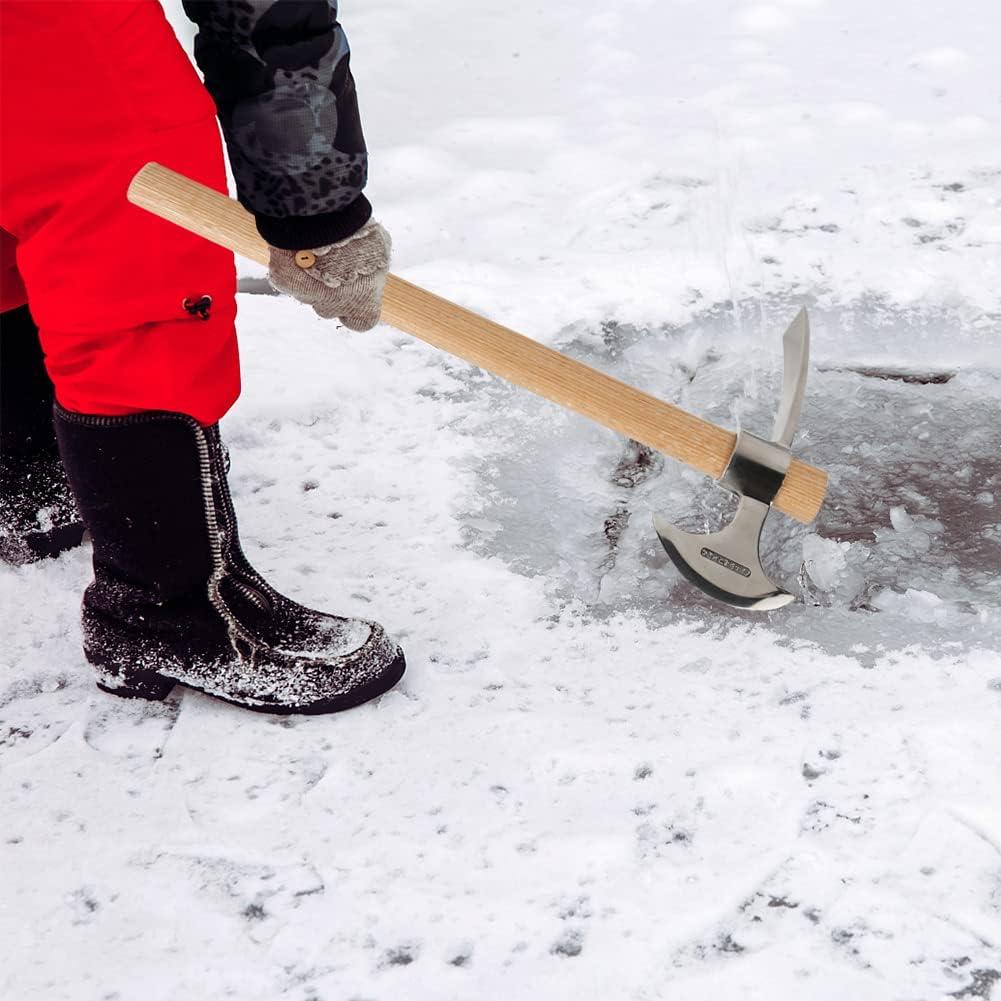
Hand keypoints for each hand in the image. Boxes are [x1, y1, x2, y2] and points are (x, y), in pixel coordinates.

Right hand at [267, 221, 390, 330]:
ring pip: (308, 293)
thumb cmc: (357, 235)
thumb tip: (370, 272)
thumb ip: (373, 272)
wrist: (325, 220)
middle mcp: (334, 307)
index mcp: (362, 306)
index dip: (357, 309)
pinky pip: (288, 277)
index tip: (355, 293)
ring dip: (311, 276)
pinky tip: (300, 246)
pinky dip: (292, 264)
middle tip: (333, 263)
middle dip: (330, 290)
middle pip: (330, 307)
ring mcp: (307, 296)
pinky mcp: (284, 281)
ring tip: (317, 249)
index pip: (361, 323)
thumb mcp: (379, 252)